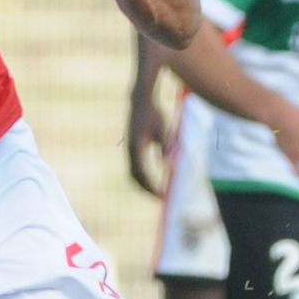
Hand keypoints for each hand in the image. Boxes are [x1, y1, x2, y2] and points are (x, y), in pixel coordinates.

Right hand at [126, 78, 169, 195]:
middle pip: (134, 177)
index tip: (163, 195)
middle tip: (161, 197)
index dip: (152, 186)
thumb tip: (169, 167)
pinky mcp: (131, 147)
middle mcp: (129, 150)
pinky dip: (143, 176)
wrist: (141, 101)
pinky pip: (135, 167)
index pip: (142, 174)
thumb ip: (166, 147)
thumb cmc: (154, 114)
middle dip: (147, 189)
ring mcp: (129, 149)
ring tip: (158, 191)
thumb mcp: (163, 130)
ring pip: (132, 173)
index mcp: (136, 148)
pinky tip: (154, 179)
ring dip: (144, 184)